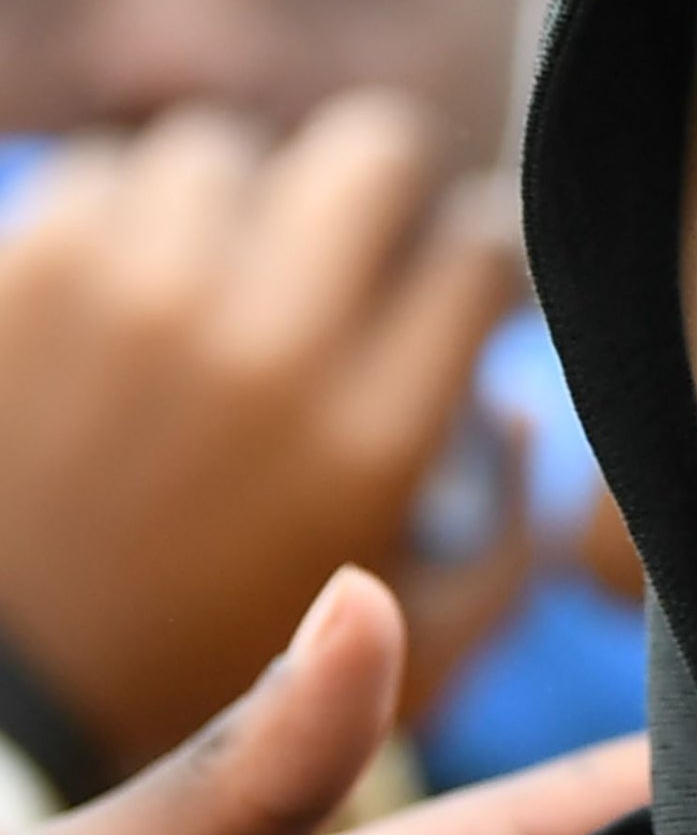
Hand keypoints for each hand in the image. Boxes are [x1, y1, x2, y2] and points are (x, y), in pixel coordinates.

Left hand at [0, 91, 529, 783]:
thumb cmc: (212, 686)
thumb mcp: (419, 663)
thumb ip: (510, 541)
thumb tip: (509, 410)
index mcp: (370, 436)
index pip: (480, 249)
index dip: (489, 260)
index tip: (467, 293)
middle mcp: (264, 343)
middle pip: (373, 151)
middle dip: (391, 190)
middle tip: (370, 243)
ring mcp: (132, 294)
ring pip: (232, 149)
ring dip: (249, 204)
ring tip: (232, 276)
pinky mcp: (22, 274)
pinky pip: (108, 173)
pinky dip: (135, 221)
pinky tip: (135, 290)